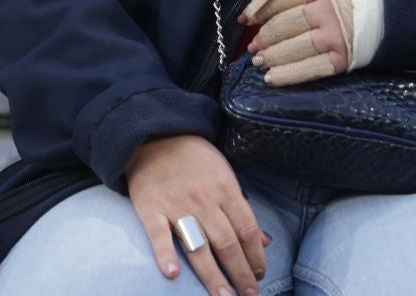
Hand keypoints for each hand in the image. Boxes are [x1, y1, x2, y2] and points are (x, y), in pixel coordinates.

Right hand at [124, 134, 267, 295]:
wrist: (157, 135)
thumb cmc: (196, 159)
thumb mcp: (226, 175)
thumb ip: (242, 209)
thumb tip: (265, 240)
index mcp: (226, 189)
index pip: (247, 228)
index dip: (256, 254)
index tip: (262, 275)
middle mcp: (205, 199)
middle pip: (227, 241)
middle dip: (241, 272)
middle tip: (249, 295)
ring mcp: (177, 205)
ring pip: (199, 245)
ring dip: (213, 274)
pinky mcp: (151, 208)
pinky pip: (158, 234)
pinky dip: (165, 254)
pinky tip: (172, 274)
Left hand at [241, 0, 354, 84]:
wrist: (387, 9)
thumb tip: (258, 9)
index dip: (258, 9)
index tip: (246, 19)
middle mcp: (324, 12)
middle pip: (282, 26)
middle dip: (264, 37)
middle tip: (254, 47)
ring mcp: (332, 37)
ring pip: (291, 49)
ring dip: (270, 57)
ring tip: (258, 61)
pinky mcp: (339, 59)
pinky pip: (307, 69)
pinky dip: (286, 75)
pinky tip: (270, 78)